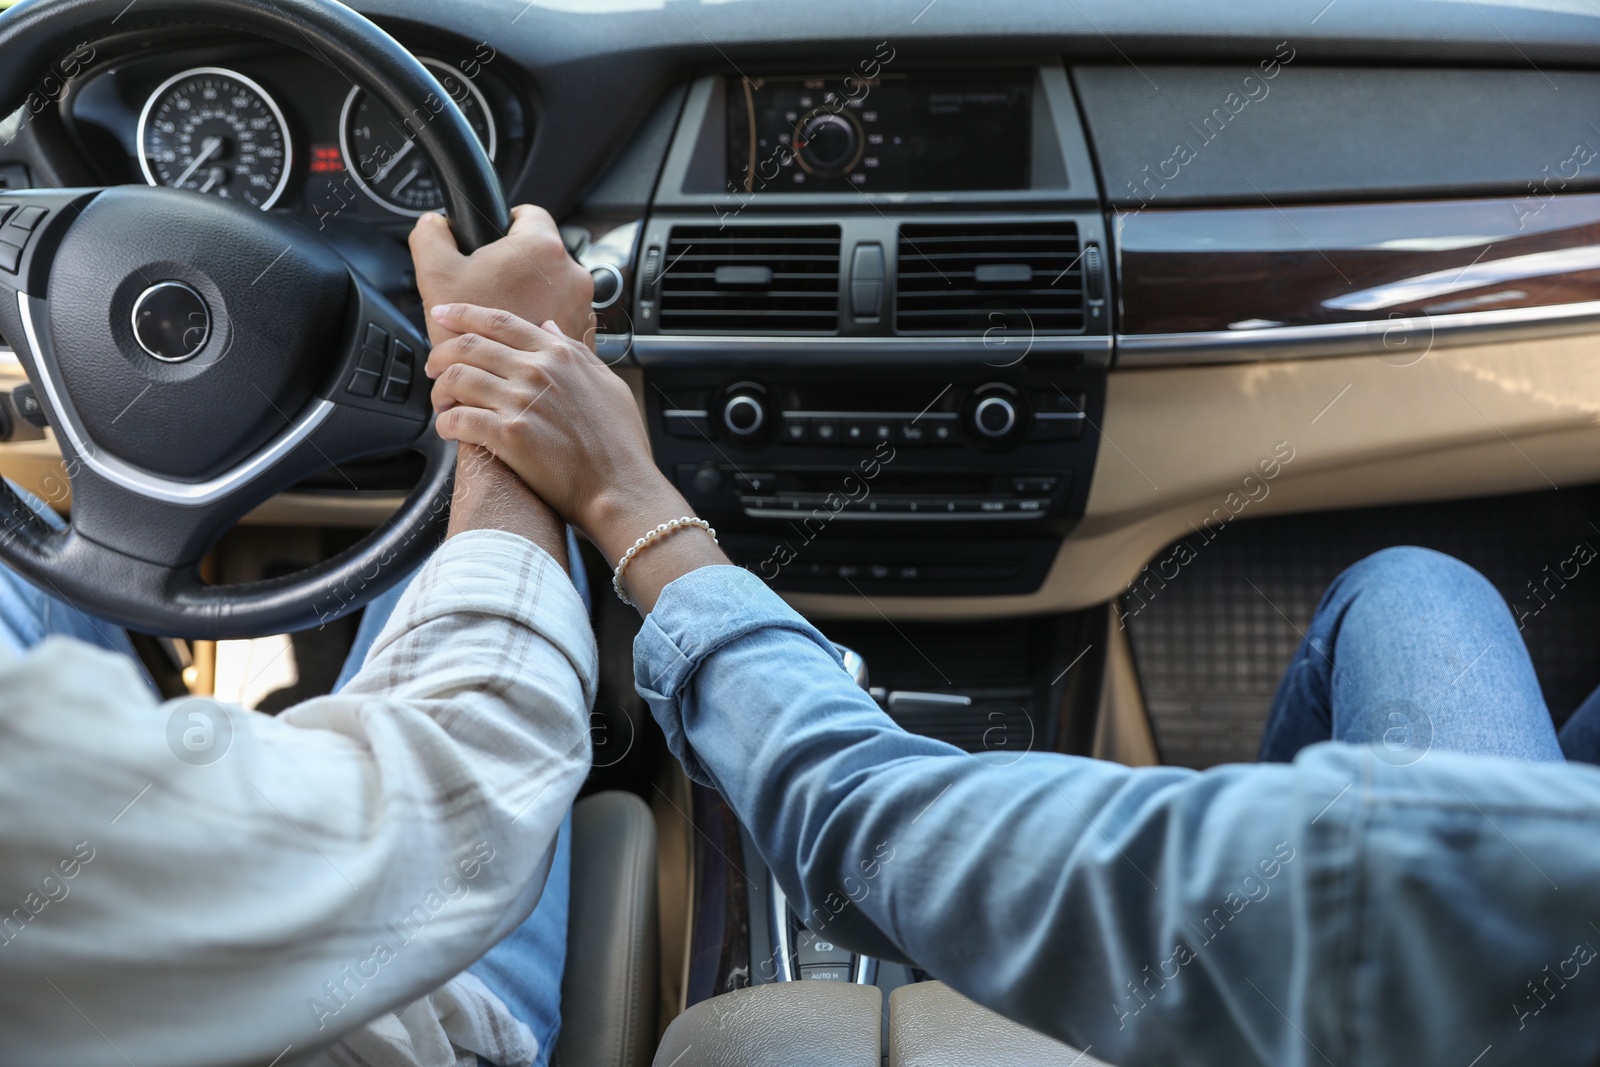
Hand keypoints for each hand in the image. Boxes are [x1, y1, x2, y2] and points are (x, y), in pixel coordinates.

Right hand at [408, 205, 594, 348]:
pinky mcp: (585, 336)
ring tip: (502, 317)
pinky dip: (542, 321)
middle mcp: (573, 274)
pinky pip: (563, 316)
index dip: (502, 222)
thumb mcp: (436, 276)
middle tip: (487, 288)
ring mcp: (584, 307)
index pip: (527, 214)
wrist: (508, 402)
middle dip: (514, 267)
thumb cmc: (476, 343)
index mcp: (543, 248)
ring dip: (530, 296)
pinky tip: (519, 337)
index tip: (490, 239)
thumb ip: (431, 236)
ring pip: (553, 287)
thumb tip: (434, 223)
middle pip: (539, 255)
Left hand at [426, 302, 726, 609]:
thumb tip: (551, 328)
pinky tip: (448, 430)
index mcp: (560, 355)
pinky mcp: (509, 436)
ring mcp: (522, 402)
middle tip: (433, 368)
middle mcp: (538, 372)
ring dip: (440, 391)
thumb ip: (577, 351)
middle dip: (441, 354)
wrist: (621, 490)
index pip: (500, 322)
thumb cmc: (621, 444)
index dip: (464, 314)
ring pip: (457, 379)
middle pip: (469, 346)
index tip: (444, 315)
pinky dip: (445, 424)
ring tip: (442, 404)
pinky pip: (459, 419)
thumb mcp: (608, 383)